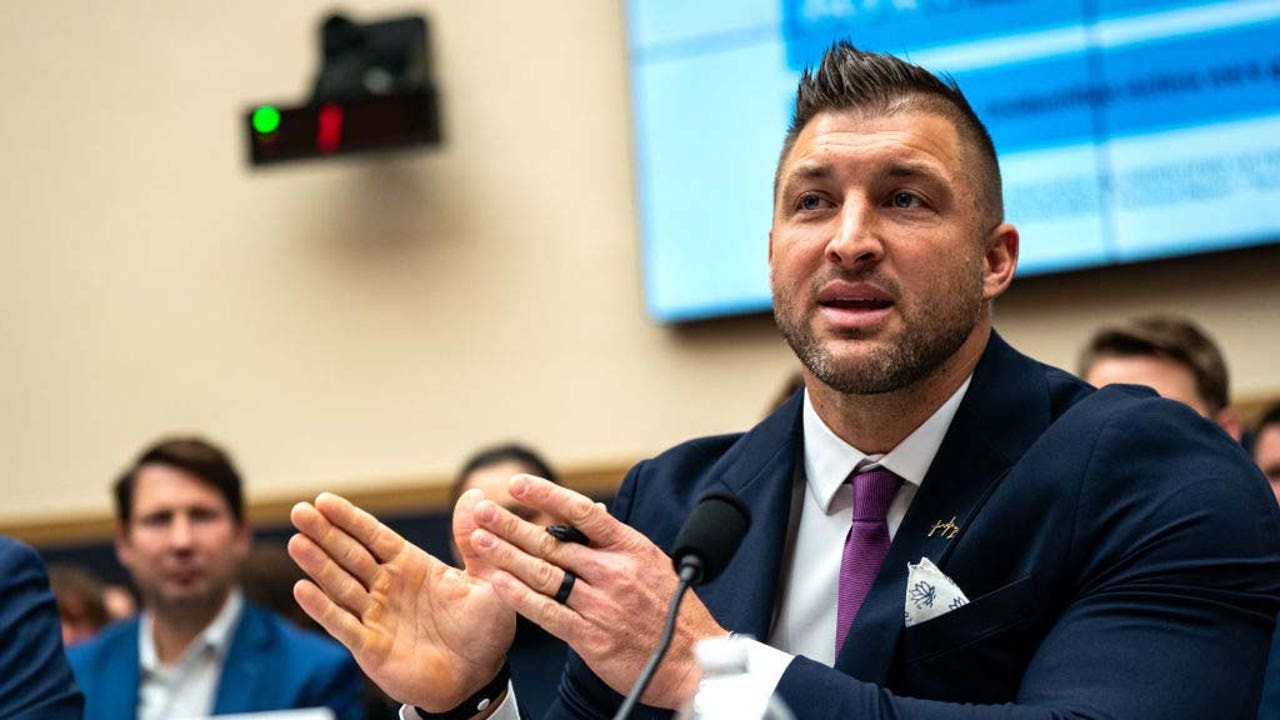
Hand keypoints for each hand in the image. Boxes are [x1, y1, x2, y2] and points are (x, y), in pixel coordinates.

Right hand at [288, 491, 515, 711]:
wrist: (480, 677)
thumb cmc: (484, 629)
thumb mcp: (486, 579)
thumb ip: (472, 540)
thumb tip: (475, 494)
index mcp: (412, 566)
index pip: (374, 536)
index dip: (350, 519)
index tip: (325, 500)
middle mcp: (388, 587)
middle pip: (350, 555)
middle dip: (325, 533)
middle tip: (299, 511)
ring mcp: (376, 616)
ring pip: (340, 585)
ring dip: (317, 565)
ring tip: (296, 542)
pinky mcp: (370, 646)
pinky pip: (342, 624)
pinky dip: (322, 608)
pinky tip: (302, 589)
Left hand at [467, 475, 725, 708]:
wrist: (691, 660)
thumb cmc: (674, 612)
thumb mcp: (653, 563)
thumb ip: (617, 542)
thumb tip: (591, 513)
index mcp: (629, 548)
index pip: (582, 512)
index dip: (547, 495)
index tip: (517, 484)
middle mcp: (612, 572)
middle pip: (552, 542)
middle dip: (511, 524)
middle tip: (481, 510)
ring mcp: (599, 604)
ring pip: (542, 574)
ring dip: (506, 555)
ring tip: (478, 540)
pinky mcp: (589, 636)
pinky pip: (545, 612)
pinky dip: (517, 596)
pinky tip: (496, 583)